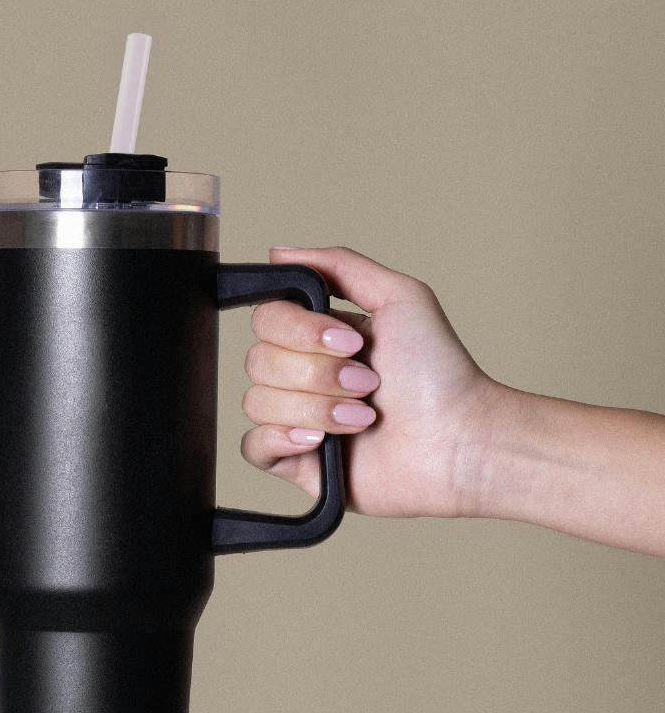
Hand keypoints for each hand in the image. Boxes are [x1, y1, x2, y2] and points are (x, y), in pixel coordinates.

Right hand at [242, 246, 497, 518]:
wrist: (458, 442)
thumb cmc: (442, 375)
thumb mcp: (401, 297)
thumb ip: (340, 266)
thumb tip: (280, 251)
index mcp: (320, 337)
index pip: (266, 318)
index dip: (298, 330)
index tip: (349, 341)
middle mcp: (304, 375)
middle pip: (257, 360)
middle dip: (317, 373)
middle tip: (367, 383)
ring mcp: (297, 418)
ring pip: (258, 402)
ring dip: (316, 408)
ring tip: (362, 418)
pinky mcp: (295, 461)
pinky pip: (254, 446)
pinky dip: (283, 439)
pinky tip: (321, 443)